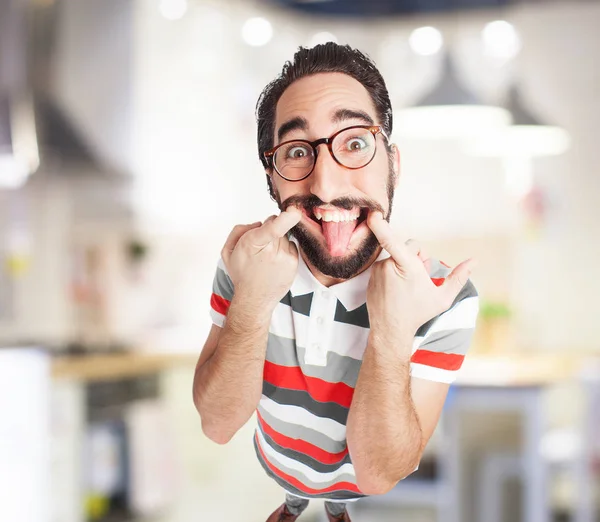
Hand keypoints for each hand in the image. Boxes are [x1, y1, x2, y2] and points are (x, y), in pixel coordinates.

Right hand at [221, 208, 301, 311]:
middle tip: (260, 246)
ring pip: (284, 235)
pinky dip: (284, 250)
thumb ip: (239, 230)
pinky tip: (275, 261)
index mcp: (253, 244)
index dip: (285, 219)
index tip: (294, 212)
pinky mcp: (293, 263)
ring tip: (266, 257)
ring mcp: (284, 258)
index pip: (273, 229)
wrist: (254, 298)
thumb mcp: (228, 251)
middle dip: (269, 229)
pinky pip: (291, 245)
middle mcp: (271, 251)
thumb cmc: (242, 273)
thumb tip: (259, 223)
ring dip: (277, 241)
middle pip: (276, 224)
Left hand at [366, 212, 475, 340]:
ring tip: (408, 285)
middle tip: (421, 277)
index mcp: (406, 266)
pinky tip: (397, 288)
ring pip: (396, 257)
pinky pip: (385, 266)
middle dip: (417, 257)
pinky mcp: (371, 276)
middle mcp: (388, 265)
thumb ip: (459, 277)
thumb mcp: (443, 297)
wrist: (391, 330)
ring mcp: (378, 271)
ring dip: (404, 265)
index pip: (391, 240)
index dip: (380, 225)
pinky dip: (393, 272)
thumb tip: (474, 261)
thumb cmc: (418, 313)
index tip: (372, 213)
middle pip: (407, 247)